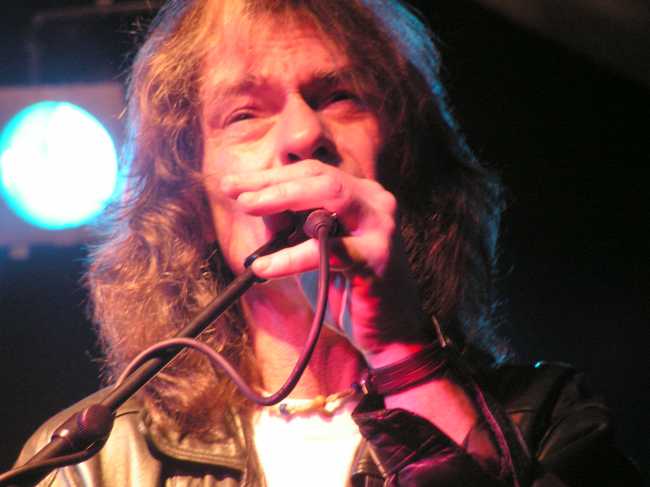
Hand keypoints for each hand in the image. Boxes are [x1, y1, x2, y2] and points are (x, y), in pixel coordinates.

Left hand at [220, 159, 430, 365]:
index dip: (270, 176)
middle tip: (233, 191)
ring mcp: (380, 226)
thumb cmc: (346, 292)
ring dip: (282, 198)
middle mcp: (374, 201)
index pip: (311, 173)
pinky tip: (263, 266)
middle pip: (318, 175)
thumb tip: (252, 203)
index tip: (232, 185)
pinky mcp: (377, 256)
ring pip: (329, 194)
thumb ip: (287, 226)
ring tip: (246, 208)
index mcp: (360, 195)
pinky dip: (290, 257)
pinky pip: (326, 249)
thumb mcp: (309, 252)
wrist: (388, 334)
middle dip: (271, 181)